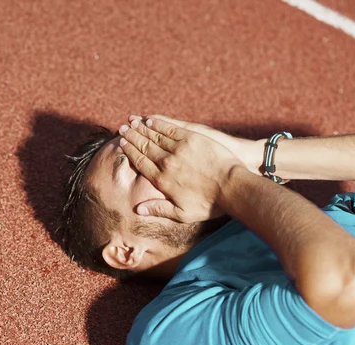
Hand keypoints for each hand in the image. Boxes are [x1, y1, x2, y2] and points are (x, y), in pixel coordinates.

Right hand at [118, 118, 245, 222]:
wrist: (232, 188)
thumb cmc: (209, 204)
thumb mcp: (182, 214)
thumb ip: (159, 209)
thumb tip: (138, 209)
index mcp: (162, 180)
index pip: (140, 162)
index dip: (130, 151)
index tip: (122, 144)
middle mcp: (167, 163)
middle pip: (144, 147)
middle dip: (132, 137)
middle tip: (122, 129)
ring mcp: (179, 149)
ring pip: (155, 136)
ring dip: (142, 128)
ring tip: (132, 123)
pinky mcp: (192, 138)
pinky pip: (170, 129)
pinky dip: (159, 124)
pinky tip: (151, 120)